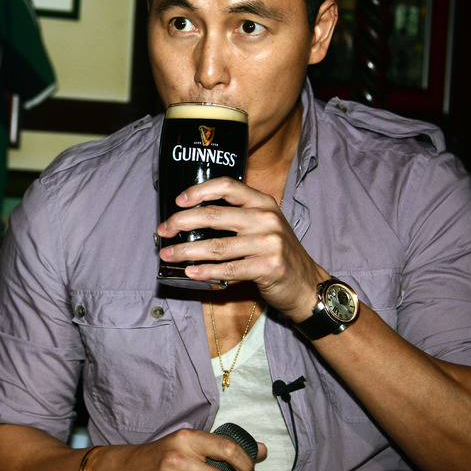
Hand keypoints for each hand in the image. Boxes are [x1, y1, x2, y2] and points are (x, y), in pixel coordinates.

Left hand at [157, 177, 328, 321]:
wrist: (307, 284)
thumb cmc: (278, 254)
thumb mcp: (265, 226)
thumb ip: (238, 217)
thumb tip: (194, 218)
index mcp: (263, 202)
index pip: (227, 186)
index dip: (200, 190)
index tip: (179, 200)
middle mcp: (266, 218)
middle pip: (214, 215)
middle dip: (182, 222)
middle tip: (163, 231)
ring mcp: (269, 242)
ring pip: (216, 245)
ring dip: (186, 251)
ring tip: (168, 255)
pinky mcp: (268, 267)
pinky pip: (228, 269)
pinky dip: (205, 271)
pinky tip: (190, 272)